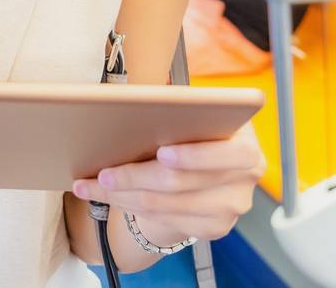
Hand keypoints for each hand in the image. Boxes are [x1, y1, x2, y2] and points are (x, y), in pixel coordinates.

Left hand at [71, 122, 263, 245]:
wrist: (200, 168)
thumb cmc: (191, 132)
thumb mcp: (191, 116)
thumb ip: (177, 113)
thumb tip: (134, 108)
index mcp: (246, 144)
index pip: (229, 153)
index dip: (195, 155)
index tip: (162, 152)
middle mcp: (245, 178)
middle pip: (182, 182)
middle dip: (136, 177)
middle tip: (102, 173)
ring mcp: (231, 207)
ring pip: (165, 205)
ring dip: (122, 195)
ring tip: (89, 185)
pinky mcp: (214, 228)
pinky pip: (163, 220)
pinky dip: (129, 206)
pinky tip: (106, 196)